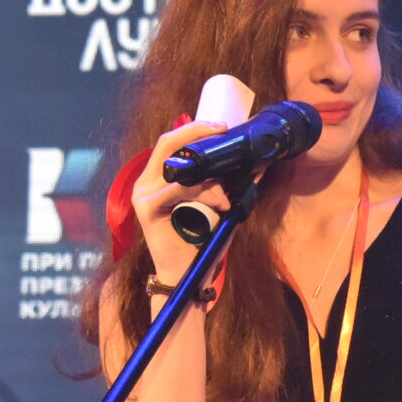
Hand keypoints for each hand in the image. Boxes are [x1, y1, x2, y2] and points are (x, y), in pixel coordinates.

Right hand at [133, 121, 230, 279]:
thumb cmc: (204, 240)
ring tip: (225, 199)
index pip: (173, 141)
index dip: (196, 128)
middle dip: (197, 134)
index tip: (224, 126)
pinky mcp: (146, 209)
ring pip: (177, 167)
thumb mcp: (223, 205)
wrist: (189, 274)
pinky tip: (217, 205)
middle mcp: (147, 182)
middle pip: (167, 143)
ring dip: (208, 179)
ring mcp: (143, 195)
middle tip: (223, 132)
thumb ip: (234, 184)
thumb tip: (257, 162)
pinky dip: (201, 193)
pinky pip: (175, 189)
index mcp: (160, 178)